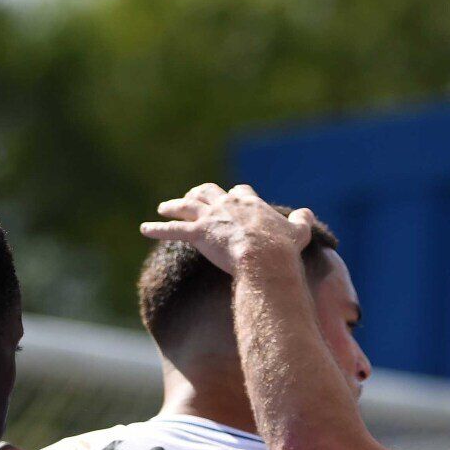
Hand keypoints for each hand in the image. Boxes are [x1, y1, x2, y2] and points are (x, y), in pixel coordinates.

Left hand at [140, 182, 314, 274]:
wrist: (265, 258)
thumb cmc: (282, 248)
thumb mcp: (298, 232)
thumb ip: (301, 220)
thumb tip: (306, 212)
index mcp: (249, 203)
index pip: (239, 191)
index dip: (234, 195)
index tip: (232, 197)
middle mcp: (226, 204)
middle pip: (207, 192)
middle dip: (198, 193)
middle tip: (191, 197)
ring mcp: (210, 218)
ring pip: (186, 206)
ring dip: (173, 206)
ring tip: (163, 208)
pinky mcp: (197, 234)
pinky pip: (171, 231)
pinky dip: (156, 230)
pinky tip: (143, 229)